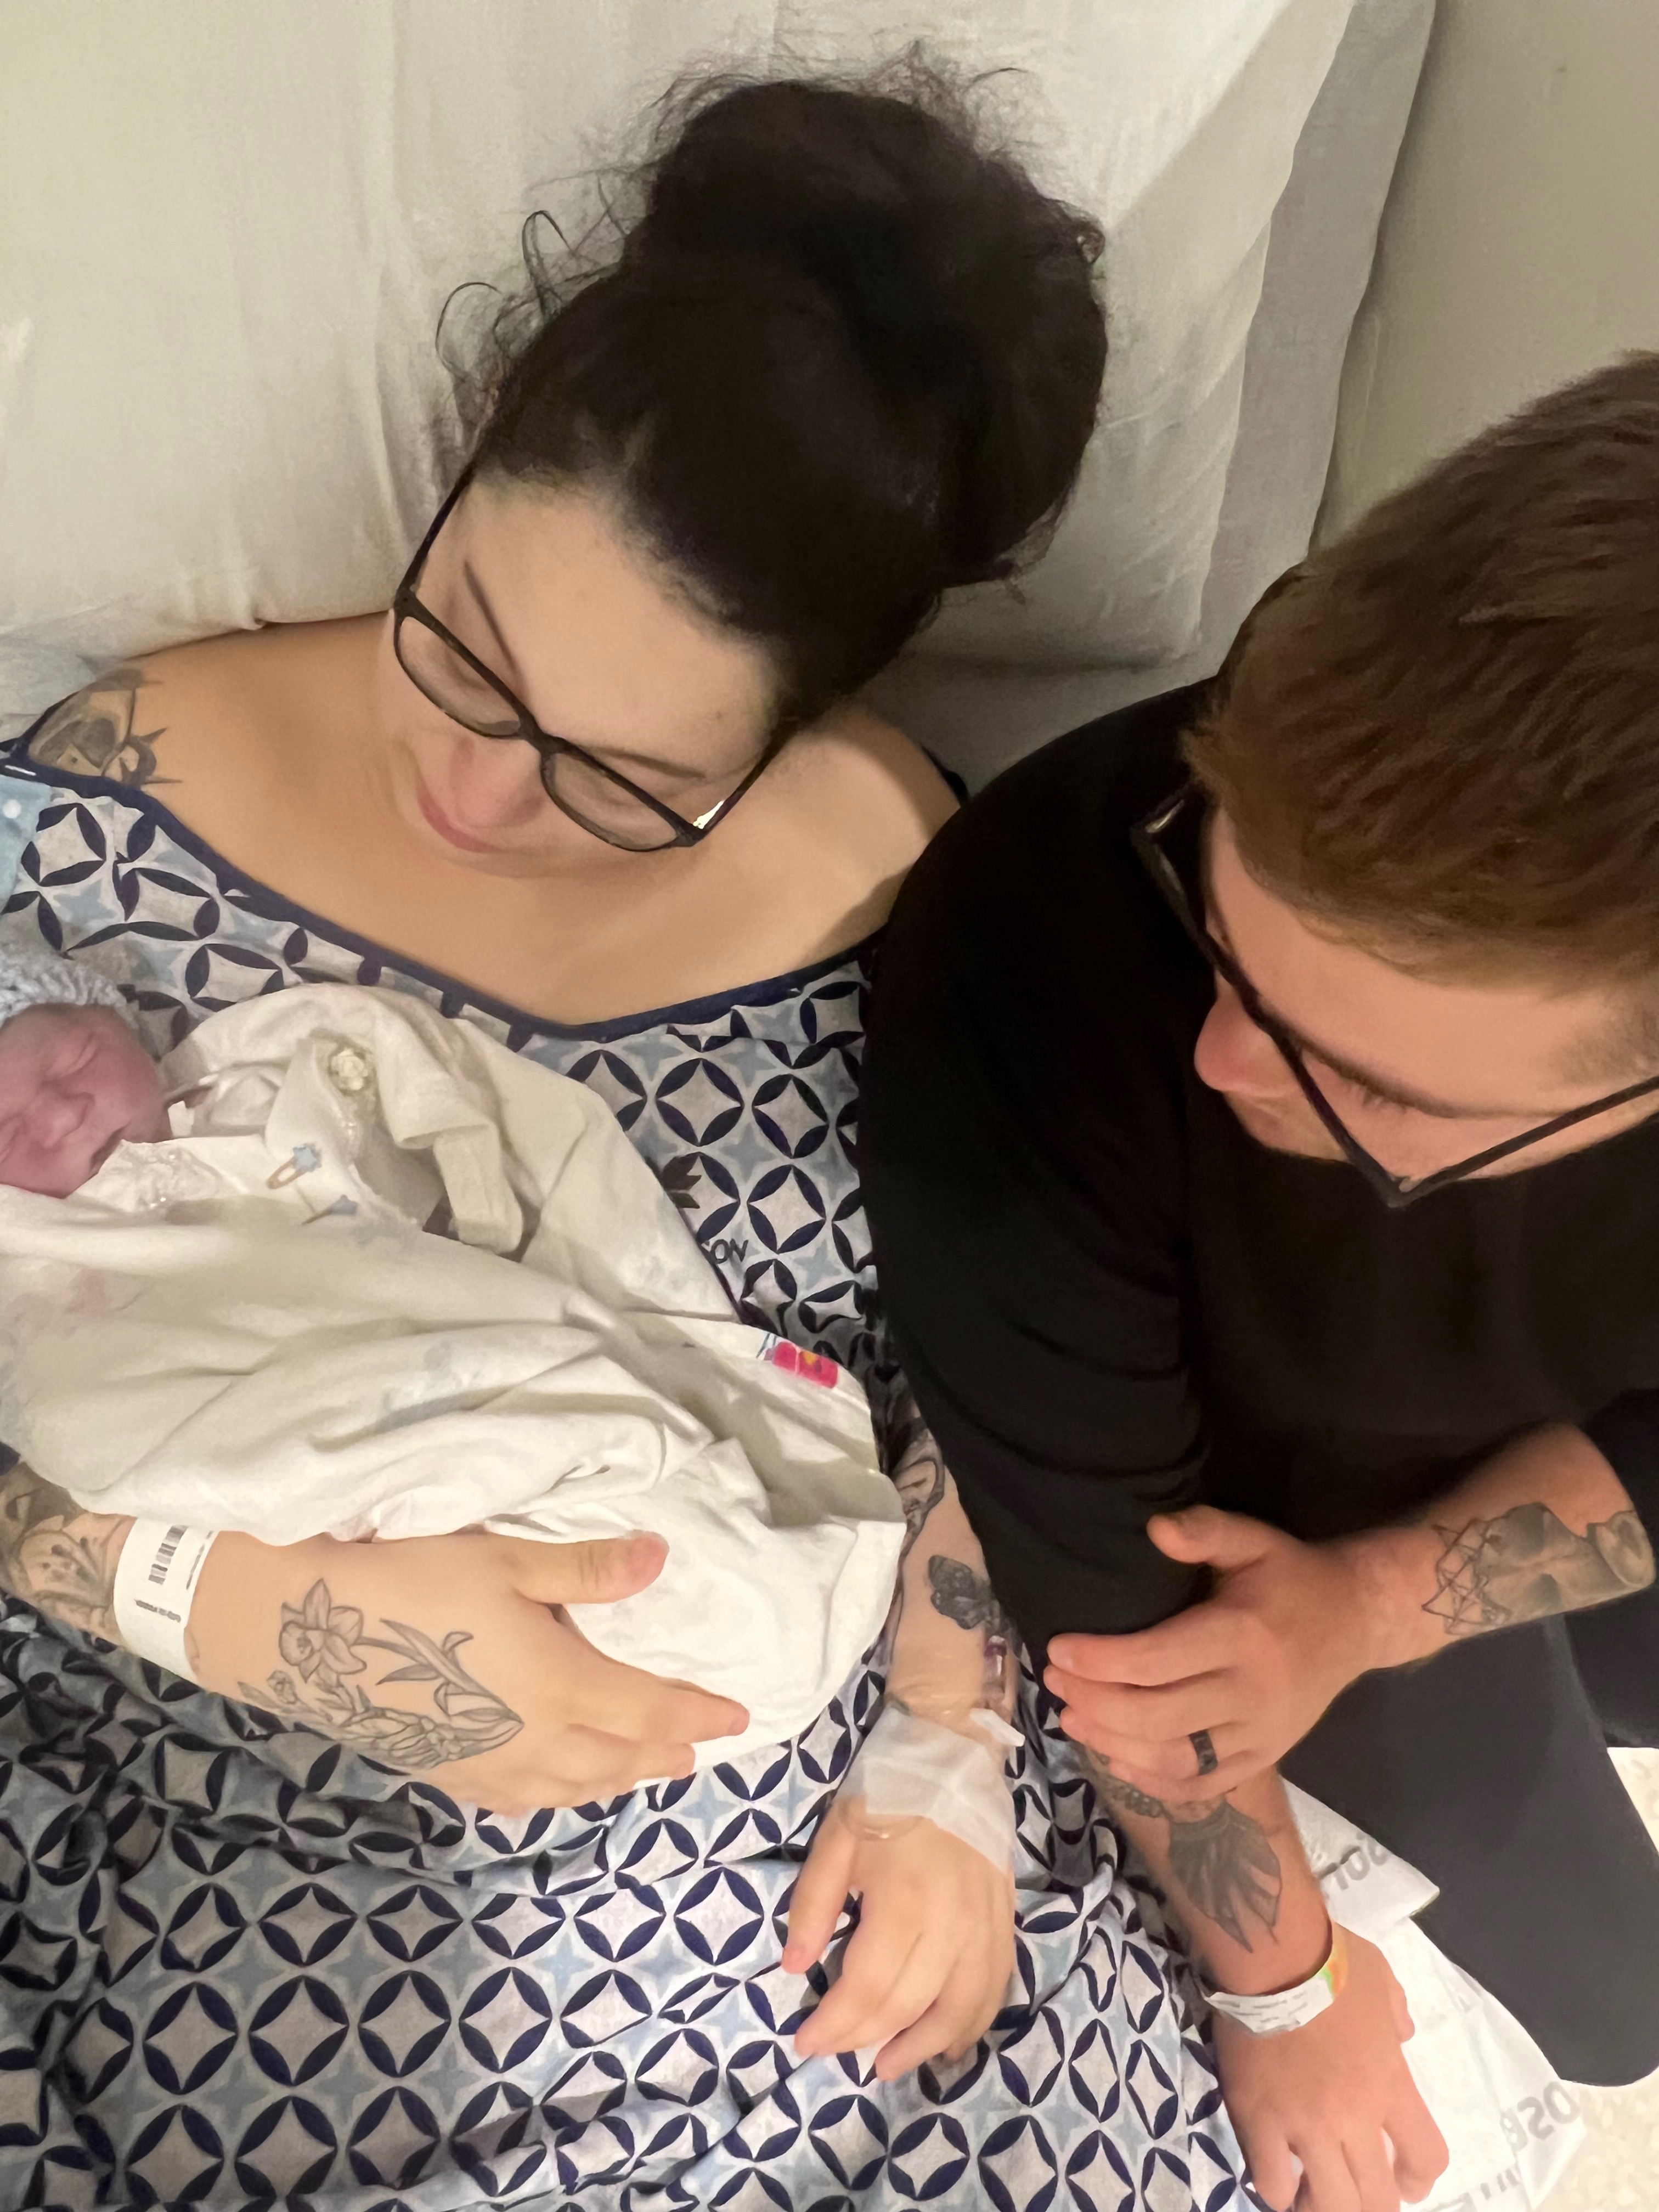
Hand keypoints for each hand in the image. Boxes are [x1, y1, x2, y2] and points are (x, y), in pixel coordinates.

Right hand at [189, 1526, 748, 1812]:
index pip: (655, 1713)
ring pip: (574, 1789)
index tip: (739, 1719)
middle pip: (621, 1761)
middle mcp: (536, 1744)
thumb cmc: (412, 1582)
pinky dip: (556, 1797)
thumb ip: (587, 1569)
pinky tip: (552, 1788)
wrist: (309, 1636)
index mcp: (564, 1689)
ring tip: (641, 1770)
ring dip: (617, 1780)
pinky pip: (520, 1803)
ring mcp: (488, 1771)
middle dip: (665, 1754)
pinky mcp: (445, 1779)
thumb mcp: (506, 1559)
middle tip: (696, 1750)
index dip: (700, 1715)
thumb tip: (661, 1559)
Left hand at [783, 1793, 1014, 2081]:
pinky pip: (995, 1988)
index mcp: (904, 1900)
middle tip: (836, 2052)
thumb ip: (812, 1905)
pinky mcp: (1006, 1920)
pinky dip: (973, 2024)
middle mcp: (952, 1922)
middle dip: (866, 2038)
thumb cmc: (886, 1795)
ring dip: (924, 2047)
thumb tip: (795, 1968)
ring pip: (961, 2009)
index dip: (836, 2024)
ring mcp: (986, 1925)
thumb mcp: (836, 1839)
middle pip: (909, 2005)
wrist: (952, 1754)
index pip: (869, 1987)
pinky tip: (949, 2045)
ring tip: (888, 2066)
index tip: (806, 2041)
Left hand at [1044, 1507, 1380, 1800]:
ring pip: (1176, 1758)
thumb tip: (1153, 1528)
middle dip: (1096, 1702)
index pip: (1157, 1659)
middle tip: (1054, 1682)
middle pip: (1158, 1716)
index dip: (1101, 1660)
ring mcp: (1260, 1735)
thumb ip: (1205, 1530)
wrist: (1357, 1622)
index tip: (1057, 1650)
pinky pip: (1203, 1783)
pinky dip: (1155, 1780)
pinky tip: (1116, 1759)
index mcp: (1242, 1636)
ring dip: (1114, 1745)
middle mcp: (1252, 1694)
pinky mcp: (1264, 1757)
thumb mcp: (1254, 1539)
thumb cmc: (1292, 1577)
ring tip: (1070, 1718)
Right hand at [1215, 1931, 1447, 2211]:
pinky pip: (1271, 2180)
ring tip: (1316, 2199)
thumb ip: (1397, 2014)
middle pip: (1377, 2198)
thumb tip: (1401, 2033)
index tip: (1407, 2182)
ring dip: (1326, 2207)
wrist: (1273, 1954)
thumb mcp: (1382, 1981)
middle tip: (1360, 2194)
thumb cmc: (1332, 1961)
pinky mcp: (1258, 2120)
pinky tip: (1279, 2182)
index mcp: (1390, 2085)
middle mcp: (1353, 2117)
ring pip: (1328, 2203)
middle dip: (1375, 2205)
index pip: (1426, 2156)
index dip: (1419, 2179)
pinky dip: (1279, 2190)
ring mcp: (1304, 2123)